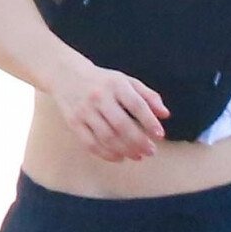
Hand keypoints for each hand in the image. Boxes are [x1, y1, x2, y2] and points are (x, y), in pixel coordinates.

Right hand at [50, 56, 169, 160]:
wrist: (65, 74)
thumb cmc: (103, 81)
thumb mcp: (126, 81)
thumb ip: (148, 96)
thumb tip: (165, 115)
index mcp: (115, 84)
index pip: (136, 104)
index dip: (149, 121)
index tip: (160, 135)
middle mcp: (99, 96)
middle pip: (121, 124)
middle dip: (139, 141)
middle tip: (151, 151)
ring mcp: (84, 110)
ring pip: (107, 136)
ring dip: (125, 150)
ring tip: (139, 156)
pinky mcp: (73, 122)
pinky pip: (90, 143)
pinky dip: (107, 154)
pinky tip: (120, 158)